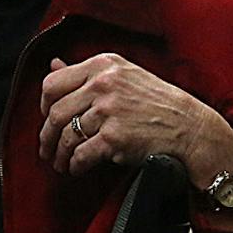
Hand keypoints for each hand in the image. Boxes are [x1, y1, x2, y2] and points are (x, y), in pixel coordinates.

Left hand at [38, 53, 232, 190]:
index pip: (53, 83)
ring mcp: (109, 110)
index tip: (47, 119)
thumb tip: (53, 64)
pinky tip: (77, 168)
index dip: (43, 106)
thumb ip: (87, 71)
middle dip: (47, 137)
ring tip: (62, 163)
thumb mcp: (124, 74)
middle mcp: (103, 83)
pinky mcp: (115, 137)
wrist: (190, 127)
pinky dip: (75, 165)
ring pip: (66, 136)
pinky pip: (81, 154)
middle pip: (55, 112)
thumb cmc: (158, 103)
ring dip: (60, 155)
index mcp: (103, 65)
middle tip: (48, 150)